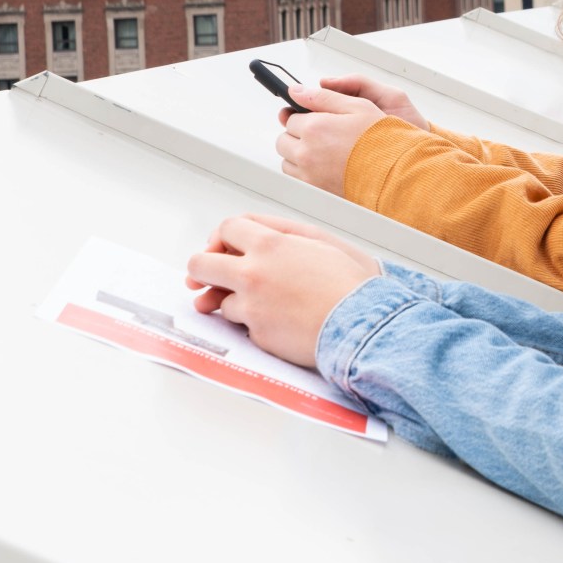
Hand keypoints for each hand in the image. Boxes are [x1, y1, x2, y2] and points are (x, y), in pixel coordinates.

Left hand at [185, 214, 383, 367]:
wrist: (362, 322)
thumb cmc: (348, 283)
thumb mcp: (316, 241)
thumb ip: (279, 234)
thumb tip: (249, 237)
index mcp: (269, 244)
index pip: (226, 228)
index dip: (222, 237)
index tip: (224, 247)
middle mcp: (252, 273)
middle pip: (201, 265)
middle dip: (201, 270)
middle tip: (208, 278)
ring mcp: (251, 307)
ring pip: (220, 301)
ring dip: (235, 301)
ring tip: (262, 303)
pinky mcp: (257, 334)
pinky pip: (243, 326)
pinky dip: (255, 324)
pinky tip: (278, 322)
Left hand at [275, 77, 415, 195]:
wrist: (395, 174)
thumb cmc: (382, 141)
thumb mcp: (357, 106)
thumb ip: (323, 96)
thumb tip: (296, 91)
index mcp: (315, 128)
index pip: (290, 117)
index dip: (303, 115)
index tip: (315, 117)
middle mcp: (307, 152)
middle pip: (283, 140)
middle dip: (296, 134)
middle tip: (319, 133)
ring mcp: (309, 174)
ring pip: (287, 160)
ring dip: (297, 153)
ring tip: (322, 149)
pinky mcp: (315, 190)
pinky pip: (295, 177)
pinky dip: (303, 170)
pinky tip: (323, 164)